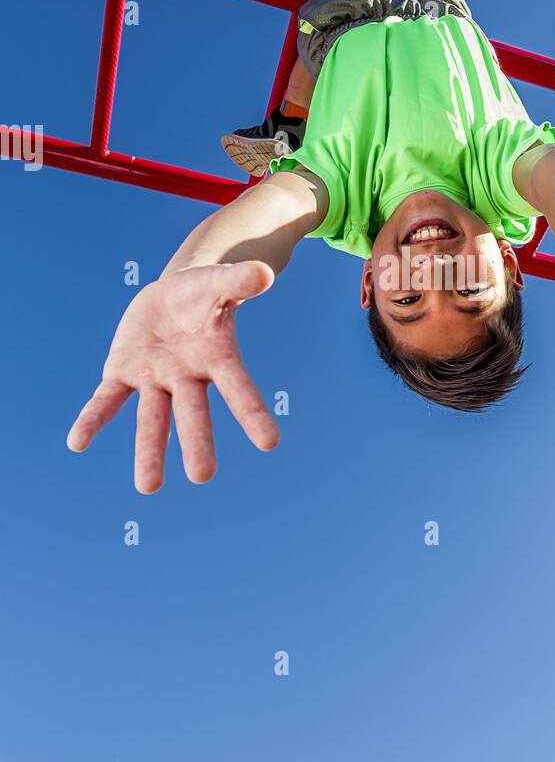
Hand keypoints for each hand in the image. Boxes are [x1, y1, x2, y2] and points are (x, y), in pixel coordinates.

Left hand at [67, 262, 278, 491]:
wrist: (172, 294)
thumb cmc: (203, 292)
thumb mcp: (219, 281)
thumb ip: (240, 281)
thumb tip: (264, 274)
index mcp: (218, 359)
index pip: (238, 388)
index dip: (253, 413)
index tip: (270, 443)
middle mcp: (188, 378)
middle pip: (193, 414)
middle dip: (196, 443)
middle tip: (202, 475)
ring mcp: (155, 379)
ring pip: (152, 419)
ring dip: (150, 452)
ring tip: (149, 488)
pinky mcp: (123, 372)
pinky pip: (106, 400)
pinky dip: (92, 419)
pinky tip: (76, 443)